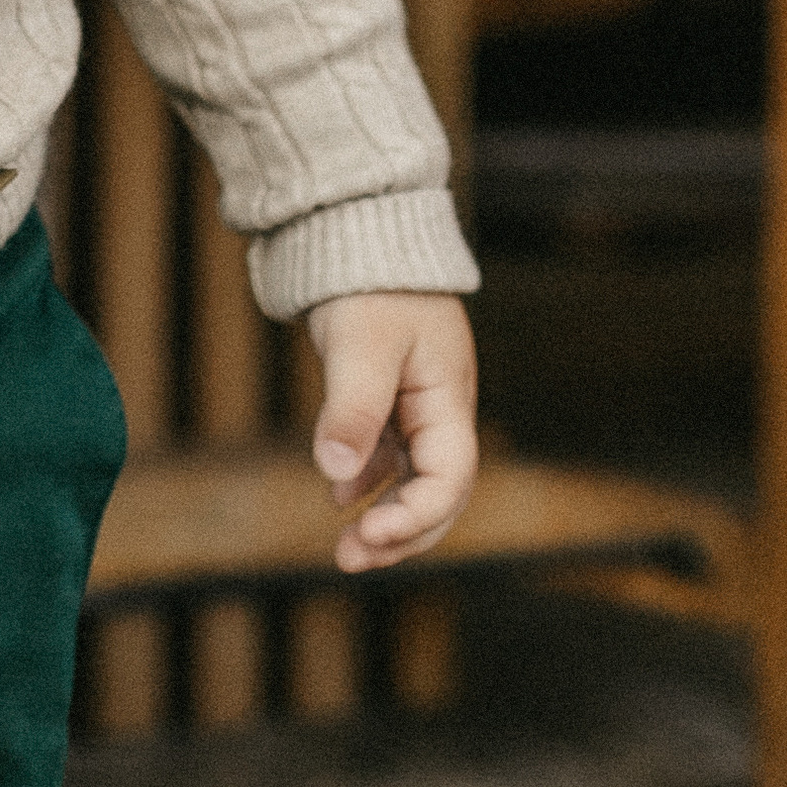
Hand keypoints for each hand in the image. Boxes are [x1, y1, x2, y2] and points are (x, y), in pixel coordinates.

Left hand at [303, 289, 478, 572]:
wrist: (358, 227)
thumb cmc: (369, 280)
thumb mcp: (361, 346)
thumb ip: (352, 409)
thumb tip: (337, 476)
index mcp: (448, 399)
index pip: (449, 479)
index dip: (415, 517)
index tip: (369, 535)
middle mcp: (441, 408)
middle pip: (438, 493)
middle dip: (401, 534)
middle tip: (352, 558)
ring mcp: (419, 403)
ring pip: (413, 479)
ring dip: (385, 515)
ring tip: (346, 548)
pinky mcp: (392, 394)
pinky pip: (391, 454)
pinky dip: (370, 480)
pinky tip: (339, 496)